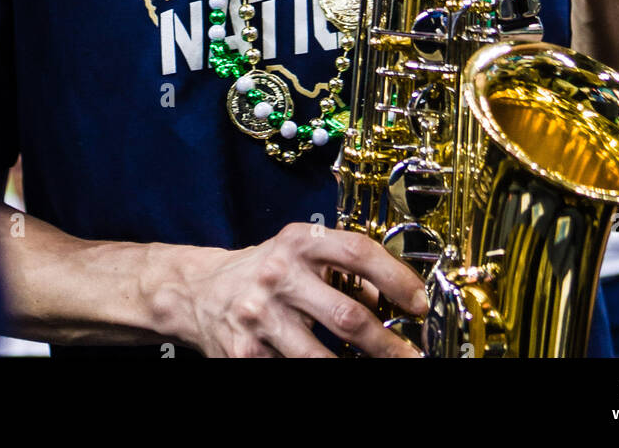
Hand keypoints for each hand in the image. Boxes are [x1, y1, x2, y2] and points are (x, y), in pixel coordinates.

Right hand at [172, 223, 426, 357]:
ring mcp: (260, 318)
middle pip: (346, 317)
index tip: (420, 303)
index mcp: (299, 242)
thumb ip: (342, 269)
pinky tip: (334, 371)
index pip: (358, 253)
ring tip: (382, 370)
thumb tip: (387, 301)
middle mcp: (279, 276)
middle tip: (412, 356)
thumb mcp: (301, 253)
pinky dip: (321, 375)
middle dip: (387, 345)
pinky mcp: (245, 355)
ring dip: (358, 370)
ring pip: (322, 359)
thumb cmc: (264, 271)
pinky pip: (292, 372)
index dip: (396, 279)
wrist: (199, 291)